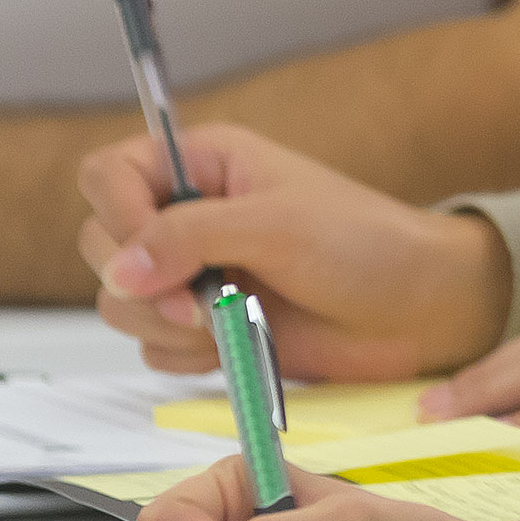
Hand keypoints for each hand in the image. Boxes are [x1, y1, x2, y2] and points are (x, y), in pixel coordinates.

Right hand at [77, 120, 511, 380]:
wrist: (419, 313)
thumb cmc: (368, 247)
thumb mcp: (277, 226)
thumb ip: (189, 238)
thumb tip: (118, 268)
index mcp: (205, 164)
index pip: (108, 175)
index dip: (116, 215)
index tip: (146, 255)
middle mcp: (190, 215)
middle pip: (100, 245)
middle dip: (143, 285)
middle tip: (200, 303)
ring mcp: (195, 274)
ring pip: (121, 304)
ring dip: (169, 325)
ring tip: (232, 320)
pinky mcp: (207, 327)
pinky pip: (155, 349)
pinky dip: (190, 356)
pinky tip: (241, 343)